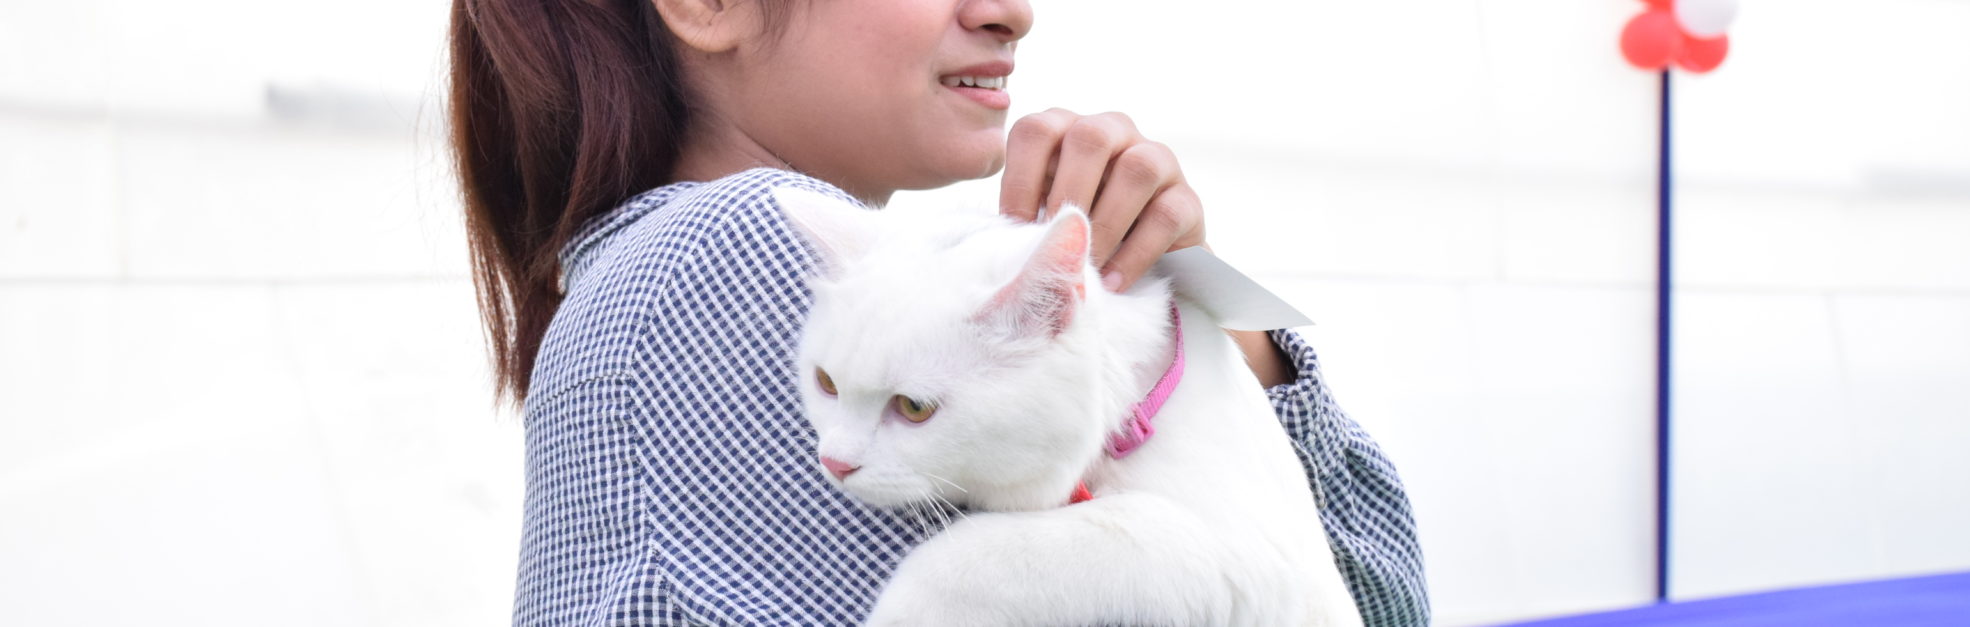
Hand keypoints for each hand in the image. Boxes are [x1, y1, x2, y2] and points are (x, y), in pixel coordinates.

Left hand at [998, 109, 1205, 292]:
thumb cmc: (1076, 237)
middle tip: (1054, 244)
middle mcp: (1114, 131)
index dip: (1020, 179)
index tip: (1014, 229)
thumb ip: (1025, 218)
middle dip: (1066, 195)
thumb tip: (1000, 243)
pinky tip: (1113, 281)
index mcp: (1068, 130)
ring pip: (1136, 169)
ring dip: (1105, 223)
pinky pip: (1166, 215)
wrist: (1138, 266)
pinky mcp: (1188, 198)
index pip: (1037, 130)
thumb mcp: (1043, 218)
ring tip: (1086, 266)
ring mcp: (1157, 159)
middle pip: (1090, 138)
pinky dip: (1135, 252)